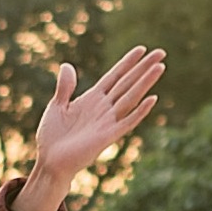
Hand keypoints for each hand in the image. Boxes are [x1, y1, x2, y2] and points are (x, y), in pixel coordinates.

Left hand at [17, 49, 169, 210]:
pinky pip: (127, 121)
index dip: (128, 62)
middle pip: (128, 82)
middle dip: (143, 67)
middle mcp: (104, 108)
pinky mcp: (107, 136)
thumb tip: (67, 65)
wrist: (50, 162)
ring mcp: (108, 121)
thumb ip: (65, 87)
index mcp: (93, 98)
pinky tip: (152, 98)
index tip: (142, 49)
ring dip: (145, 82)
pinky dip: (140, 111)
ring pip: (131, 97)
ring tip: (160, 67)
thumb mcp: (57, 106)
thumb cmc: (52, 137)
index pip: (115, 76)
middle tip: (161, 52)